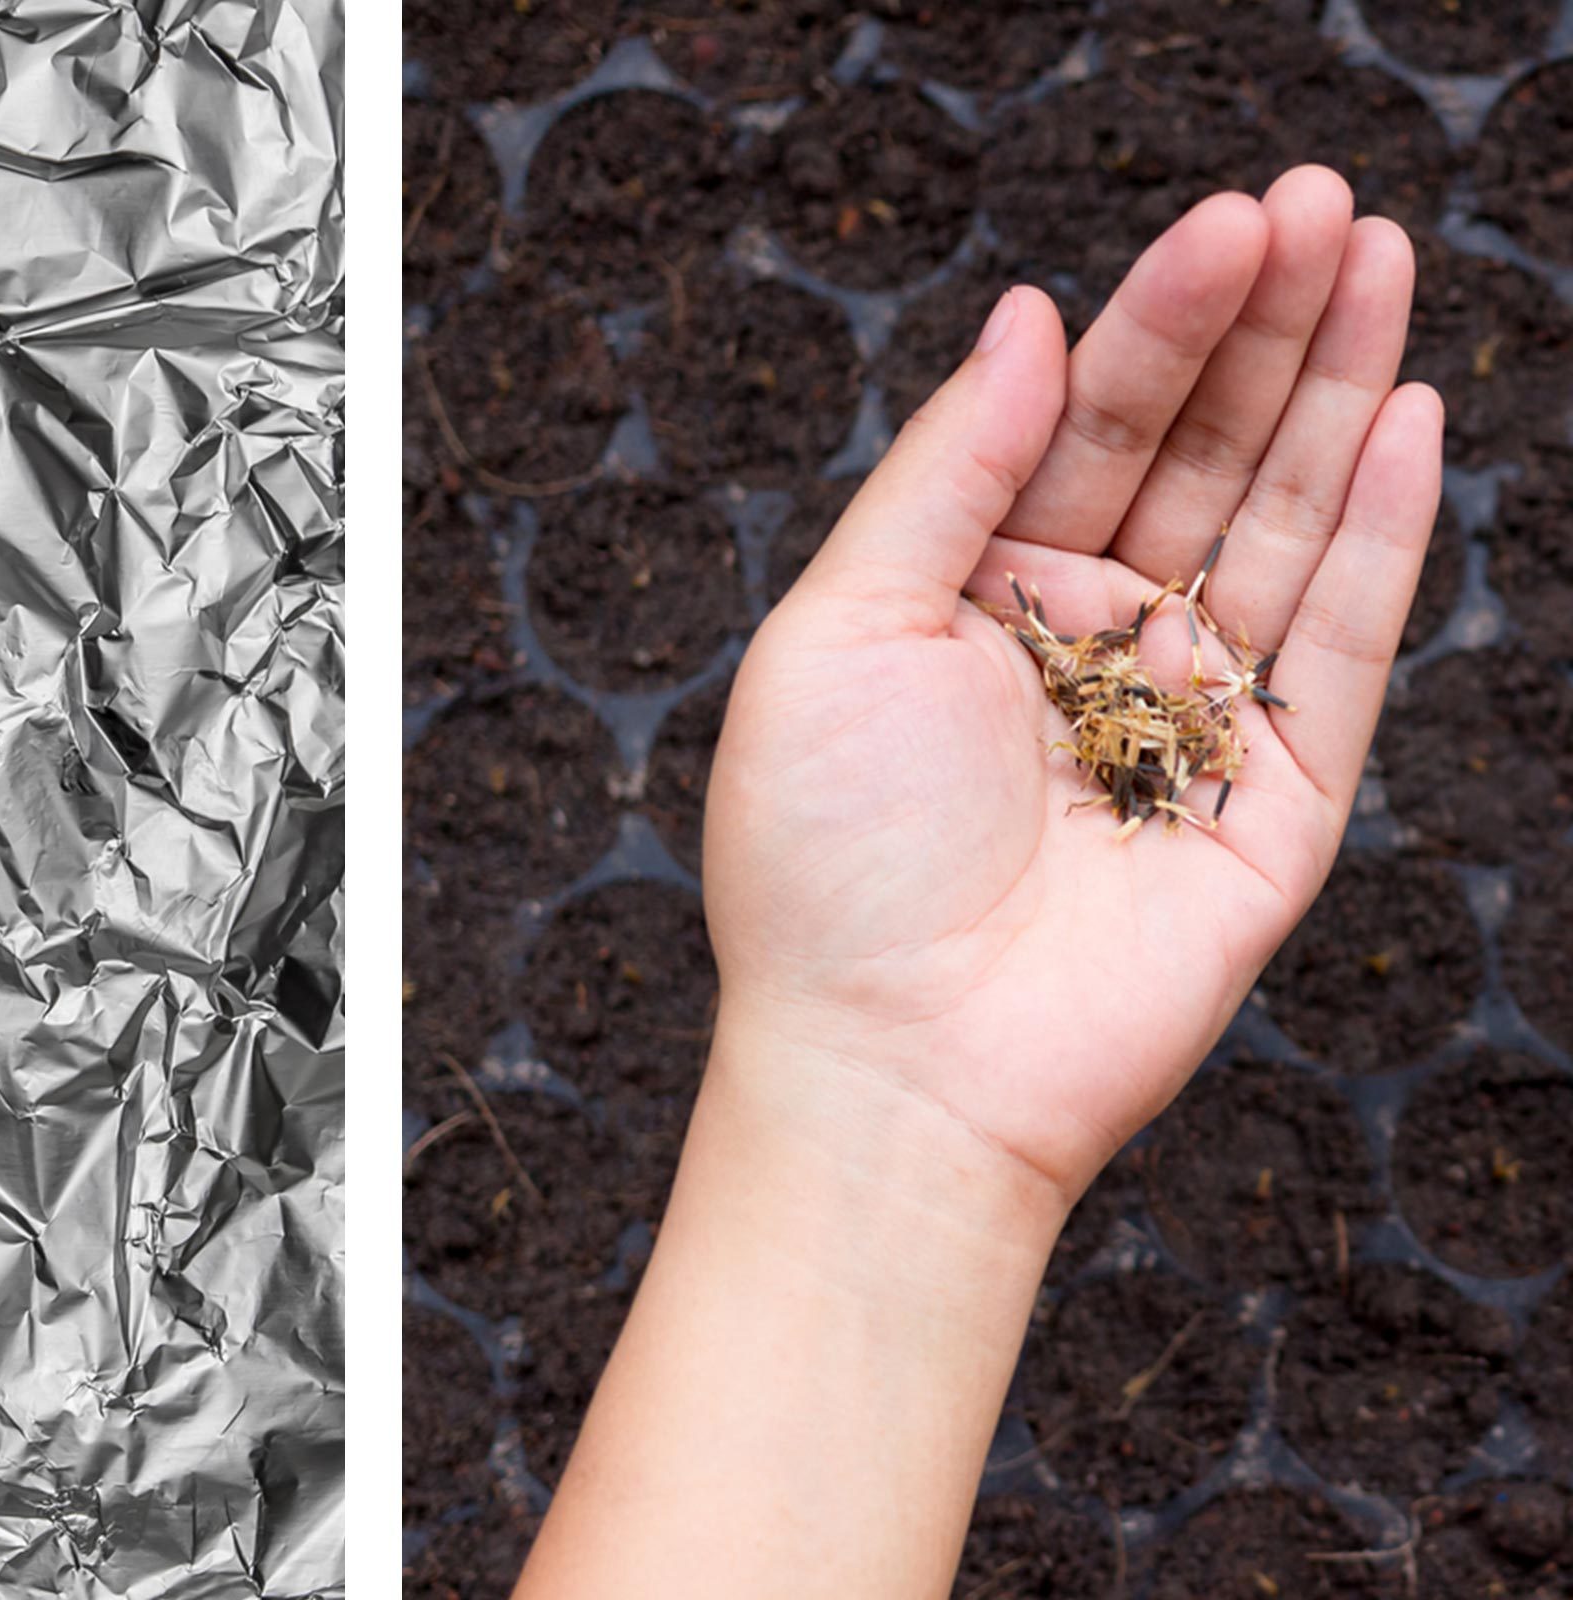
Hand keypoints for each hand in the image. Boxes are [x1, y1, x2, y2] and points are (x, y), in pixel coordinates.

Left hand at [705, 166, 1442, 1204]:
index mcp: (975, 597)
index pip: (1084, 427)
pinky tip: (1404, 417)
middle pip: (1196, 453)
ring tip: (1382, 257)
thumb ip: (943, 476)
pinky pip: (1337, 650)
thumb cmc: (828, 857)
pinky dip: (1377, 537)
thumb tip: (1028, 317)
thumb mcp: (842, 630)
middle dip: (1261, 327)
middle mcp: (1087, 642)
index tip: (1231, 218)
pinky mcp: (1274, 802)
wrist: (891, 1061)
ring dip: (1333, 392)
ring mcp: (1188, 716)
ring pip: (1278, 524)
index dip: (1158, 322)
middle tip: (1328, 200)